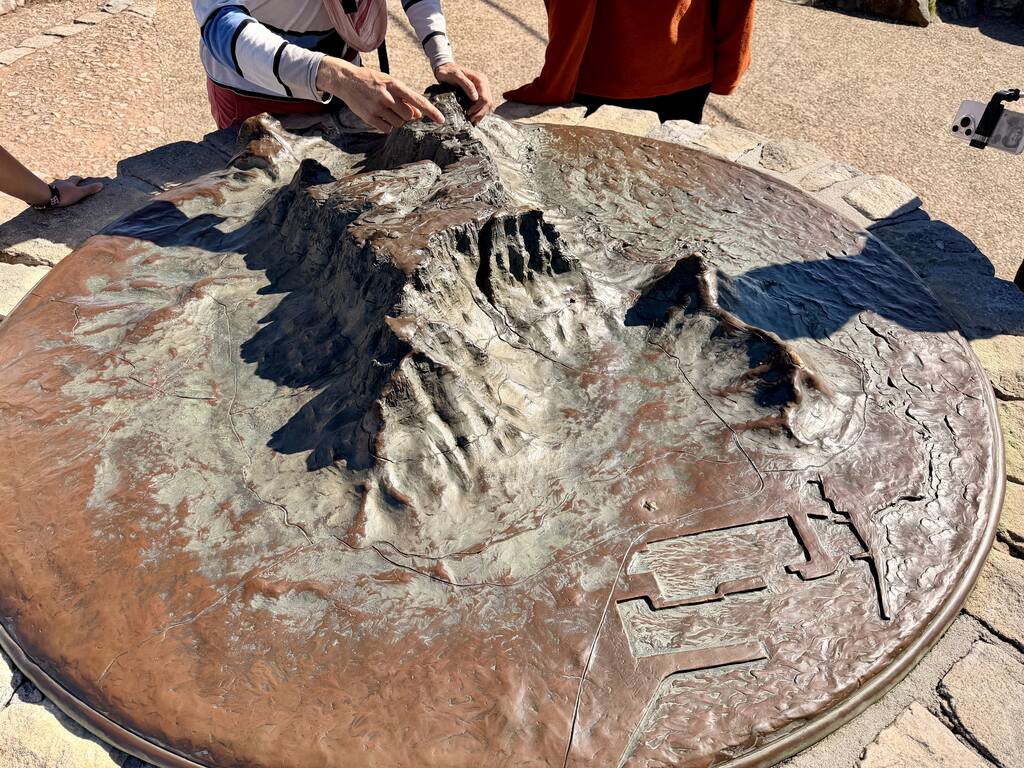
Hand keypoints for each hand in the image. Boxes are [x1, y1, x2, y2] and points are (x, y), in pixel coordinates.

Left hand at [51, 176, 102, 207]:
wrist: (47, 196)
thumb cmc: (64, 195)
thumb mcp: (79, 193)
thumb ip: (89, 189)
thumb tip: (101, 184)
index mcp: (69, 183)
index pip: (75, 178)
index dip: (79, 178)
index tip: (81, 178)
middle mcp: (61, 182)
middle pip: (66, 181)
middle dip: (68, 182)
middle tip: (71, 184)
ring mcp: (52, 186)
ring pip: (57, 185)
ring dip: (60, 187)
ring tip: (61, 190)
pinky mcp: (46, 191)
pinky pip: (50, 190)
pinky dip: (52, 192)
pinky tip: (51, 195)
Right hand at [317, 56, 444, 132]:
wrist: (346, 80)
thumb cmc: (371, 81)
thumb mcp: (389, 83)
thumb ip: (404, 97)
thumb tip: (418, 114)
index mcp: (394, 84)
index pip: (417, 100)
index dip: (431, 111)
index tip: (441, 120)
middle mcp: (386, 96)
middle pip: (408, 115)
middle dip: (406, 114)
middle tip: (395, 107)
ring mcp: (377, 107)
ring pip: (399, 123)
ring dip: (396, 120)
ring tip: (385, 109)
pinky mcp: (369, 117)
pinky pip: (387, 129)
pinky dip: (387, 125)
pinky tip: (379, 115)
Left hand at [433, 62, 493, 123]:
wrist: (444, 69)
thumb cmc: (448, 72)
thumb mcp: (455, 76)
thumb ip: (467, 85)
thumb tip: (476, 98)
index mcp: (480, 79)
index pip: (485, 98)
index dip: (478, 108)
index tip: (468, 114)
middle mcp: (484, 84)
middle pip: (488, 102)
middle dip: (480, 113)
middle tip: (471, 120)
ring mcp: (482, 89)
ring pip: (488, 105)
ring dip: (481, 114)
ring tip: (472, 120)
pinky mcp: (479, 93)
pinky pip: (483, 105)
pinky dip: (480, 112)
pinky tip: (474, 117)